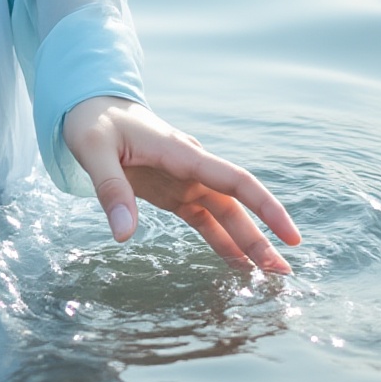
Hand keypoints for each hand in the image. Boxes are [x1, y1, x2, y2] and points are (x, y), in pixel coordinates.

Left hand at [62, 96, 299, 273]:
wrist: (90, 104)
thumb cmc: (92, 121)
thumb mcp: (93, 149)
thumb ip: (110, 189)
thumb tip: (124, 235)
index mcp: (180, 152)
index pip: (234, 179)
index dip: (266, 206)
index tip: (290, 235)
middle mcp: (191, 167)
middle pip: (235, 204)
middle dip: (261, 238)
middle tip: (285, 274)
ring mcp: (184, 181)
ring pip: (225, 215)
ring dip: (247, 244)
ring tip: (269, 277)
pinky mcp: (173, 193)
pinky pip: (205, 221)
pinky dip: (222, 243)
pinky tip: (238, 266)